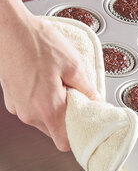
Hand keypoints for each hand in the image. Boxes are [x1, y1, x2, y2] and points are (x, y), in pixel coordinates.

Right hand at [0, 13, 98, 151]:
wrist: (8, 29)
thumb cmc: (37, 43)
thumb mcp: (73, 65)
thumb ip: (87, 89)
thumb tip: (96, 102)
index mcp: (47, 109)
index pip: (65, 142)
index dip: (79, 135)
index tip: (89, 123)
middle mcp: (29, 113)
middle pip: (56, 130)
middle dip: (70, 117)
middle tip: (79, 96)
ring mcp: (18, 106)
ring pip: (44, 118)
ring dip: (57, 107)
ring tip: (62, 83)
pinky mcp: (12, 98)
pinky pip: (32, 107)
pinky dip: (43, 99)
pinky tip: (48, 79)